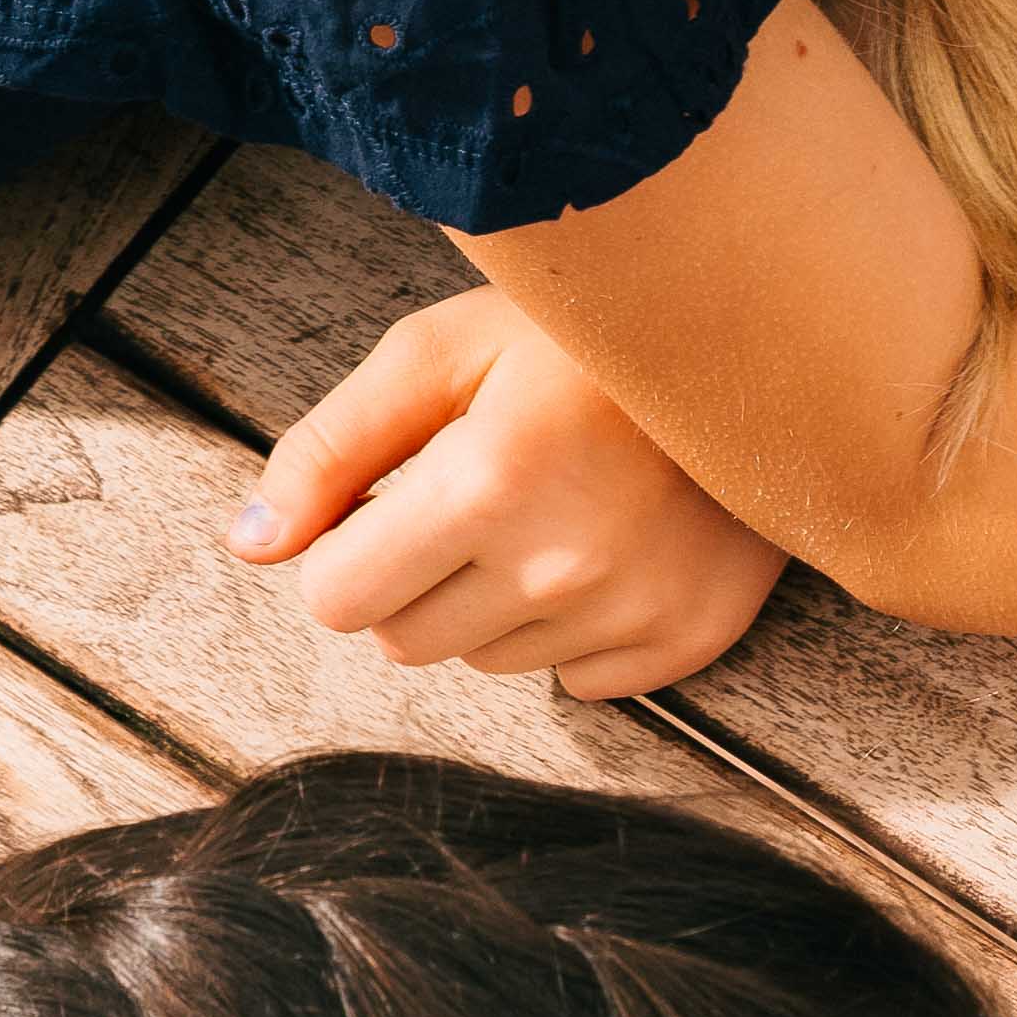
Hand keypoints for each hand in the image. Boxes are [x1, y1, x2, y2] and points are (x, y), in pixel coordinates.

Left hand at [236, 292, 788, 699]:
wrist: (762, 342)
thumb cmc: (585, 337)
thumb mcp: (440, 352)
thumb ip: (332, 447)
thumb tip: (253, 544)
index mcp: (486, 484)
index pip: (339, 598)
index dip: (345, 551)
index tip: (386, 506)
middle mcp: (563, 563)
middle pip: (408, 642)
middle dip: (415, 580)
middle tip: (474, 503)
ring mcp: (636, 607)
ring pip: (492, 659)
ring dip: (496, 603)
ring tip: (553, 513)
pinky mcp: (693, 634)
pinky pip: (581, 679)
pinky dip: (578, 629)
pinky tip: (612, 548)